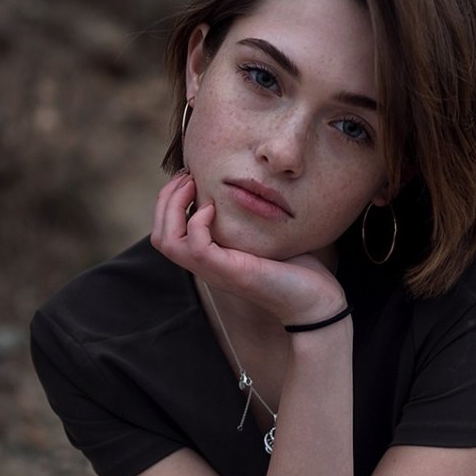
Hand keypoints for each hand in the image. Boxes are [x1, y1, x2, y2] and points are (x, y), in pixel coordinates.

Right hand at [151, 172, 346, 328]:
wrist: (315, 299)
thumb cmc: (296, 268)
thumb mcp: (264, 235)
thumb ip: (249, 215)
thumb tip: (251, 184)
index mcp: (210, 258)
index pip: (166, 232)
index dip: (169, 201)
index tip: (189, 176)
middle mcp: (206, 266)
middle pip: (160, 235)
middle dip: (166, 199)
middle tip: (187, 176)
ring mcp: (215, 270)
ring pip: (168, 241)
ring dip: (174, 207)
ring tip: (193, 186)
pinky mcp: (230, 271)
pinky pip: (197, 247)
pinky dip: (198, 222)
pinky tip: (214, 208)